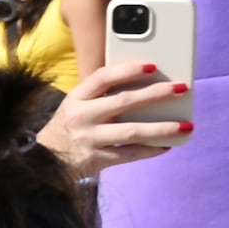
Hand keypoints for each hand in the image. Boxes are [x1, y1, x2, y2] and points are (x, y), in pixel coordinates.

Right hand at [34, 61, 192, 179]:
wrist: (42, 162)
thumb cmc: (68, 129)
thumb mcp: (75, 107)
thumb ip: (101, 97)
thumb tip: (144, 87)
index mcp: (76, 98)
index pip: (102, 77)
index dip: (128, 70)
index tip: (153, 66)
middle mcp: (81, 117)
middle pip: (123, 101)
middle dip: (155, 94)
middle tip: (182, 88)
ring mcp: (88, 139)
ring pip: (131, 131)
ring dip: (162, 128)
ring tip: (186, 125)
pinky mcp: (95, 160)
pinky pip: (129, 154)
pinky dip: (150, 150)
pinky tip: (166, 146)